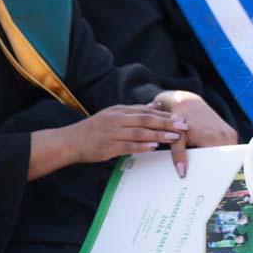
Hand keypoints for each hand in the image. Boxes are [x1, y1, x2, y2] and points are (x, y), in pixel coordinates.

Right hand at [63, 104, 186, 164]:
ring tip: (173, 137)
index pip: (146, 111)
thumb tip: (156, 104)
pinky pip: (127, 146)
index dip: (165, 114)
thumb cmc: (94, 129)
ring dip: (158, 134)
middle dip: (166, 122)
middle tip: (183, 125)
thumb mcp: (114, 115)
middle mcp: (116, 119)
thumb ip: (135, 111)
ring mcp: (111, 133)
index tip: (181, 117)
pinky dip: (141, 146)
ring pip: (138, 132)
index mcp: (119, 110)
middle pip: (145, 119)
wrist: (69, 141)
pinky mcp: (106, 147)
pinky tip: (153, 147)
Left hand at [152, 90, 237, 177]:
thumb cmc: (179, 119)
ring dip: (218, 161)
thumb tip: (182, 173)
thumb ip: (178, 155)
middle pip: (222, 161)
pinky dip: (220, 154)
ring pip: (226, 155)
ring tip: (206, 170)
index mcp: (211, 138)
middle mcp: (224, 135)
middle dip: (214, 170)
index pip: (216, 163)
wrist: (187, 102)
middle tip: (203, 181)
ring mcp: (230, 134)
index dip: (210, 174)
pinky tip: (210, 157)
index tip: (205, 184)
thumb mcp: (176, 138)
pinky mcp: (231, 133)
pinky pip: (228, 148)